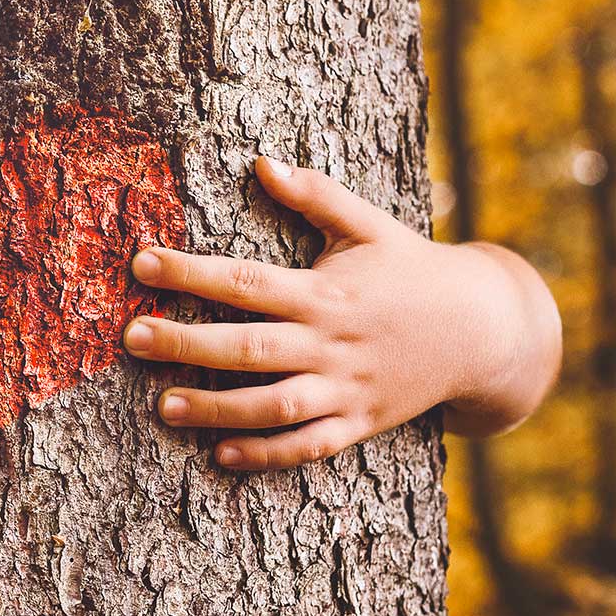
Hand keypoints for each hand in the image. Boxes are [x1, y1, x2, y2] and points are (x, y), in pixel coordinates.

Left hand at [122, 157, 560, 470]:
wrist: (484, 329)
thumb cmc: (414, 269)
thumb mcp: (369, 225)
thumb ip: (315, 195)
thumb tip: (263, 161)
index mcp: (326, 290)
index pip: (246, 280)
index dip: (190, 271)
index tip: (141, 262)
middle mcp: (332, 343)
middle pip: (249, 347)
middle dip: (187, 343)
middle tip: (132, 337)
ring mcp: (347, 389)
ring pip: (273, 405)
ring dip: (217, 408)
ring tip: (164, 406)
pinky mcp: (360, 424)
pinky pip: (308, 446)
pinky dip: (267, 454)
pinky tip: (222, 454)